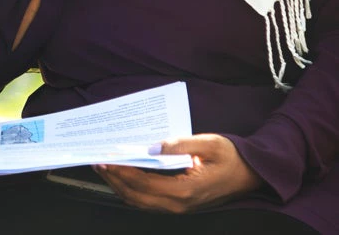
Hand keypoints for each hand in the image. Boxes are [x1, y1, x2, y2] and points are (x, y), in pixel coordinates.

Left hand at [93, 134, 262, 213]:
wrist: (253, 176)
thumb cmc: (233, 158)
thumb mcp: (210, 144)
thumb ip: (180, 144)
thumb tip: (152, 147)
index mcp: (185, 190)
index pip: (143, 183)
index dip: (121, 172)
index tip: (106, 159)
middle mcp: (179, 204)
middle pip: (135, 196)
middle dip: (114, 179)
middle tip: (98, 162)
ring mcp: (179, 208)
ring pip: (139, 202)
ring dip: (120, 186)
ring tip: (106, 169)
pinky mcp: (179, 206)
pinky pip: (148, 202)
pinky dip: (132, 191)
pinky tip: (123, 177)